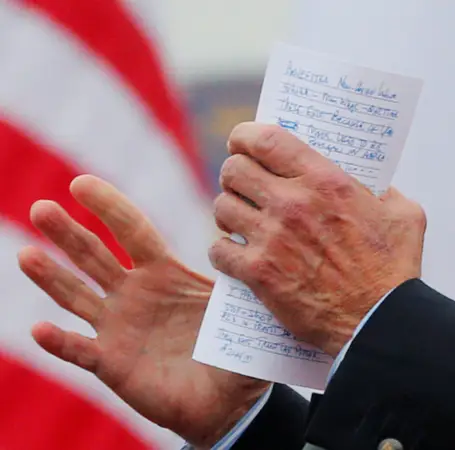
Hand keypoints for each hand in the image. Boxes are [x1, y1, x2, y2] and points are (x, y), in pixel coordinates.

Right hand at [18, 175, 269, 447]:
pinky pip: (80, 351)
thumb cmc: (232, 347)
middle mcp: (134, 294)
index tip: (82, 183)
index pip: (133, 231)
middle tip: (41, 206)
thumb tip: (260, 235)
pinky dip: (61, 342)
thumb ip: (242, 274)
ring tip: (26, 255)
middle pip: (95, 256)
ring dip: (52, 276)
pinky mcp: (111, 362)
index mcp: (164, 273)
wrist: (227, 401)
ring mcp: (118, 327)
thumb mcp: (239, 306)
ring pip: (77, 296)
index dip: (109, 207)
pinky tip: (40, 329)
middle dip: (68, 232)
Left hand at [209, 123, 426, 355]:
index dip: (245, 136)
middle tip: (244, 186)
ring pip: (222, 208)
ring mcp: (271, 238)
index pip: (266, 139)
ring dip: (228, 212)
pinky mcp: (259, 274)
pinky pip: (219, 250)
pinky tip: (236, 254)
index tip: (243, 143)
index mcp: (326, 181)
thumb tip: (377, 189)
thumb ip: (388, 193)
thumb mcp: (404, 216)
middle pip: (234, 170)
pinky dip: (224, 251)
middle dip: (235, 174)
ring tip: (241, 221)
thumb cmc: (393, 271)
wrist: (378, 320)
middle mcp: (293, 203)